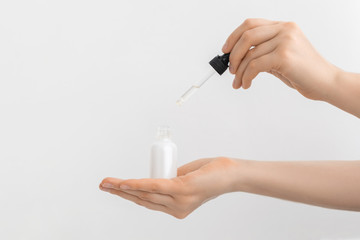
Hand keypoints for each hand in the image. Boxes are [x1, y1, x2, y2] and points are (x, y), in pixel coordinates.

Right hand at [99, 157, 241, 218]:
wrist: (232, 174)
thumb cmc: (211, 174)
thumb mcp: (187, 178)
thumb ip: (172, 179)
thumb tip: (160, 174)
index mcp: (176, 207)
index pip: (147, 202)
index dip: (128, 195)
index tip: (114, 188)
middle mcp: (176, 208)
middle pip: (141, 200)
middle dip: (119, 192)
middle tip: (103, 186)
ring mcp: (178, 200)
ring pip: (144, 195)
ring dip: (123, 188)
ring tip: (107, 184)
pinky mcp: (182, 189)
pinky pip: (155, 187)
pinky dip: (138, 184)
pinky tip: (125, 182)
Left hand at [222, 18, 339, 100]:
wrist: (327, 82)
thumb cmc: (304, 72)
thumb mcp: (281, 57)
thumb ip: (263, 53)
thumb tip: (237, 59)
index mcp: (283, 26)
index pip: (250, 24)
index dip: (233, 37)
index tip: (225, 50)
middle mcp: (285, 29)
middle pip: (246, 36)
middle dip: (233, 55)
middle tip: (230, 70)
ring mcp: (285, 41)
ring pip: (249, 54)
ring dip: (238, 72)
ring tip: (238, 82)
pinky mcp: (284, 56)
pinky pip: (254, 66)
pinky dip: (246, 77)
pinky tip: (247, 84)